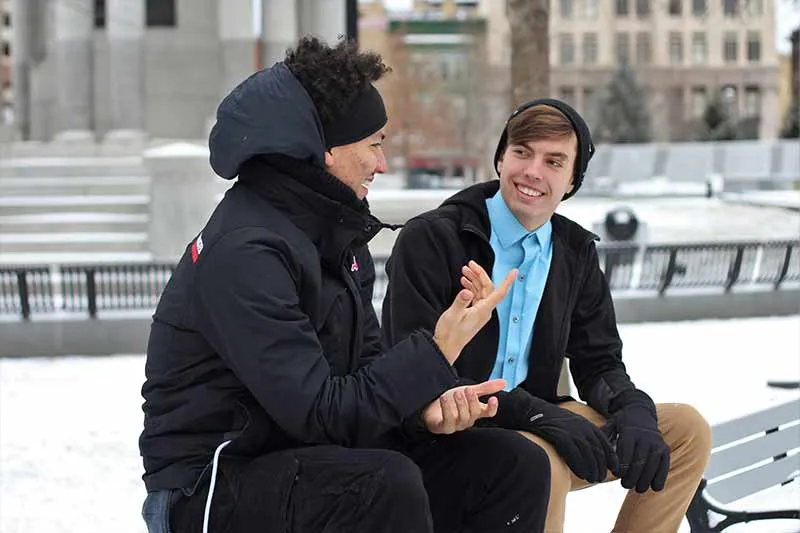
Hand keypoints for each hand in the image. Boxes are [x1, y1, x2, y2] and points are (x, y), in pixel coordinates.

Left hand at [422, 378, 506, 434]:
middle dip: (472, 401)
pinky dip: (446, 409)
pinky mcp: (444, 427)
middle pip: (474, 414)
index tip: (494, 398)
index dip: (492, 408)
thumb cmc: (453, 400)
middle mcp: (468, 420)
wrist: (432, 406)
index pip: (488, 413)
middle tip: (468, 390)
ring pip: (462, 418)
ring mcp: (456, 425)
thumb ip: (485, 388)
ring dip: (460, 404)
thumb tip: (504, 382)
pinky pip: (447, 421)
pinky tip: (444, 398)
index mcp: (476, 412)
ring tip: (457, 393)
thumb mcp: (469, 391)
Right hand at [433, 261, 515, 364]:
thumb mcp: (452, 315)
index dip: (508, 282)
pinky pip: (477, 296)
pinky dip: (471, 287)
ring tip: (464, 271)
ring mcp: (480, 312)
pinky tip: (464, 282)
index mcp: (483, 311)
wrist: (446, 346)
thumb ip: (460, 302)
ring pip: (482, 291)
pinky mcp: (474, 313)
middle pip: (488, 288)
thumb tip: (467, 290)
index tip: (514, 271)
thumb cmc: (449, 333)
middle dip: (480, 274)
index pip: (499, 293)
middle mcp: (484, 311)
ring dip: (474, 280)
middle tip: (470, 264)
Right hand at [493, 389, 617, 483]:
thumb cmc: (553, 421)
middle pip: (598, 451)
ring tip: (593, 479)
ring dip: (592, 469)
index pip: (605, 444)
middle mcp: (582, 428)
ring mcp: (571, 432)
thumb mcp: (573, 424)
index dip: (612, 458)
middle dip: (601, 466)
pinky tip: (582, 474)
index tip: (614, 469)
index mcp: (587, 425)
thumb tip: (595, 451)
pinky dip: (579, 466)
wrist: (533, 412)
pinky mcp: (560, 436)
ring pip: (588, 454)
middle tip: (600, 478)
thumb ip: (585, 435)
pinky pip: (573, 454)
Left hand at [602, 391, 669, 492]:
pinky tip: (654, 487)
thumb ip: (604, 436)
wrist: (641, 412)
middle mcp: (645, 437)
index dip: (621, 467)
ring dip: (645, 480)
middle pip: (639, 461)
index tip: (616, 474)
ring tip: (638, 489)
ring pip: (652, 465)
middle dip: (632, 476)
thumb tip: (596, 449)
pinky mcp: (665, 449)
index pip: (626, 453)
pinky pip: (664, 465)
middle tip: (625, 485)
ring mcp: (657, 443)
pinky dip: (660, 477)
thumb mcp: (611, 423)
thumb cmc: (621, 422)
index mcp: (630, 432)